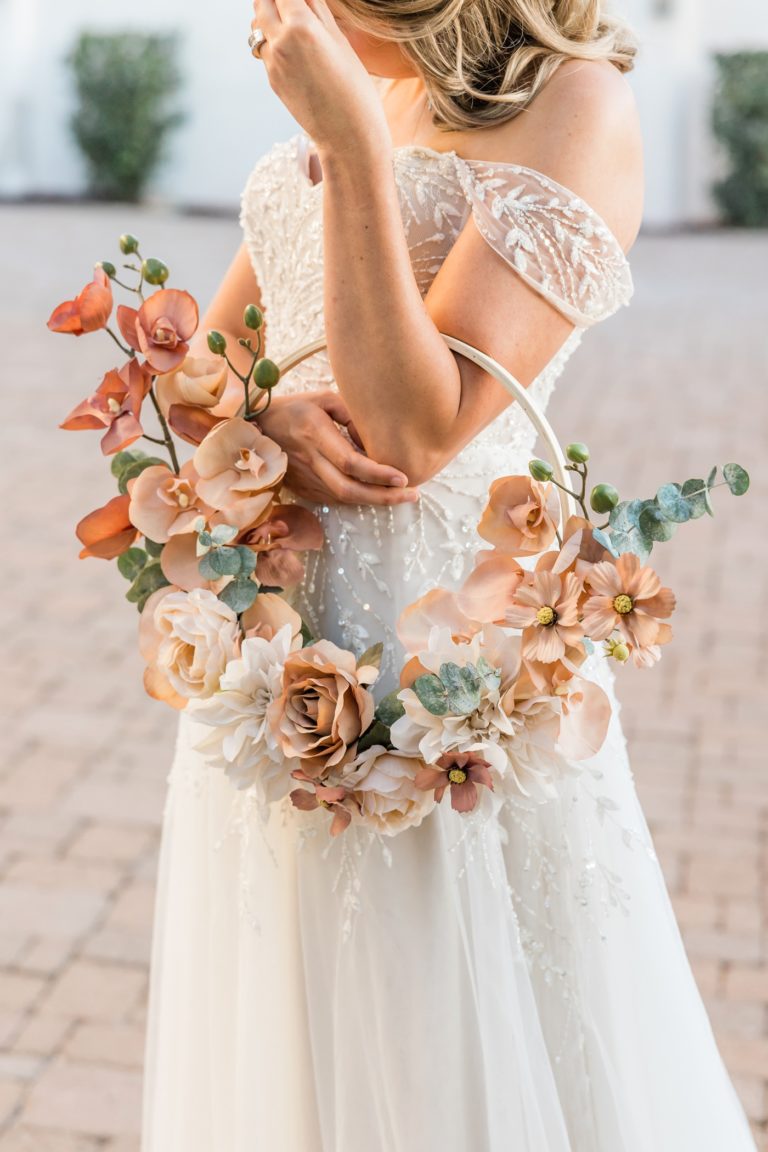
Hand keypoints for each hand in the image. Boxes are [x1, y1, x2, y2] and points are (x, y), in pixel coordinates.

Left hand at [251, 0, 388, 158]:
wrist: (347, 137)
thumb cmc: (355, 90)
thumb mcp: (341, 42)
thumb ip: (318, 11)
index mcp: (301, 25)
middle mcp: (280, 41)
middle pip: (262, 2)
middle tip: (290, 3)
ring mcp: (272, 63)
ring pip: (259, 27)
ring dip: (270, 19)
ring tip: (291, 23)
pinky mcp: (272, 81)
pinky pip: (266, 51)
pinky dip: (274, 43)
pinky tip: (296, 51)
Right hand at [257, 390, 418, 505]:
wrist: (256, 429)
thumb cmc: (294, 409)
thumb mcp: (323, 399)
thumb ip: (352, 416)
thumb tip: (374, 440)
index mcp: (315, 434)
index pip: (350, 462)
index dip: (378, 474)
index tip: (403, 477)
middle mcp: (310, 460)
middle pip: (349, 489)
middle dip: (384, 497)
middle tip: (412, 495)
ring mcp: (305, 478)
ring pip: (344, 498)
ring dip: (375, 500)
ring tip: (401, 496)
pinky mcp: (304, 488)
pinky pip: (335, 499)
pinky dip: (358, 499)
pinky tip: (376, 494)